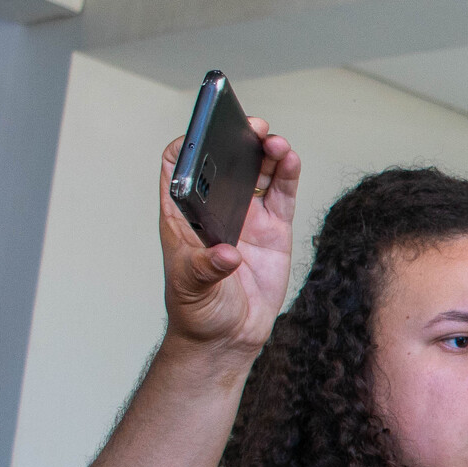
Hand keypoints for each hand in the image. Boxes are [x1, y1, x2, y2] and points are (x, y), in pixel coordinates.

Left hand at [157, 122, 300, 356]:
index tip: (204, 131)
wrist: (228, 338)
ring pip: (257, 172)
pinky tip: (290, 160)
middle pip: (223, 161)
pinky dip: (288, 174)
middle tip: (250, 129)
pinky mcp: (273, 230)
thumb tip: (225, 255)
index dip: (188, 145)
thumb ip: (206, 268)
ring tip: (275, 144)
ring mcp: (246, 217)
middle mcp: (216, 209)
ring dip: (266, 152)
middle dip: (235, 139)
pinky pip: (282, 194)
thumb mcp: (192, 288)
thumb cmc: (198, 312)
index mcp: (184, 215)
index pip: (177, 167)